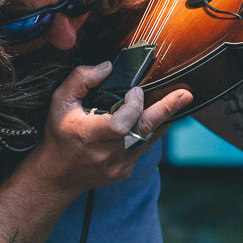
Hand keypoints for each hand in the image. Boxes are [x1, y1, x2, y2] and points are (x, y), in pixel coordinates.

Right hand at [30, 61, 192, 194]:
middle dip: (166, 110)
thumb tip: (108, 67)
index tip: (136, 91)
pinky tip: (156, 118)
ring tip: (179, 100)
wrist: (57, 175)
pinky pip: (143, 147)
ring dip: (163, 119)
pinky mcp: (125, 170)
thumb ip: (81, 80)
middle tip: (185, 95)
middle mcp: (107, 153)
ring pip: (148, 139)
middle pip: (143, 131)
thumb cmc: (59, 135)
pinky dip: (150, 131)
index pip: (121, 123)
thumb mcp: (60, 102)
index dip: (134, 106)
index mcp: (90, 135)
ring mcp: (118, 165)